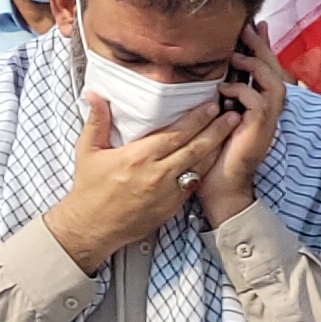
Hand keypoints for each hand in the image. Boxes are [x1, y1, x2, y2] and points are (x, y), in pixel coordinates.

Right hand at [41, 88, 235, 269]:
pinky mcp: (173, 207)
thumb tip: (95, 95)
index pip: (176, 133)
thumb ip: (97, 121)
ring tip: (231, 132)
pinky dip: (205, 168)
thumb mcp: (88, 151)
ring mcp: (168, 193)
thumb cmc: (90, 188)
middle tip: (232, 114)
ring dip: (217, 147)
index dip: (196, 119)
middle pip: (195, 147)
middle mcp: (158, 174)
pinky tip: (215, 158)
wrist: (94, 226)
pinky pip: (194, 183)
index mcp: (139, 157)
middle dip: (216, 129)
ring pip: (200, 166)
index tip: (210, 105)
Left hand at [195, 33, 284, 226]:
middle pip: (275, 70)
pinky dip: (243, 91)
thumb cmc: (213, 147)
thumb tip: (209, 66)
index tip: (253, 24)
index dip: (263, 45)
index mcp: (259, 103)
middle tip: (247, 28)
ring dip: (255, 65)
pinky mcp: (260, 130)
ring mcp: (267, 121)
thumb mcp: (215, 111)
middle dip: (262, 47)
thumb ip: (218, 90)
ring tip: (235, 56)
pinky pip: (259, 103)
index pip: (267, 67)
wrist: (220, 185)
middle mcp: (268, 110)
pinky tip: (224, 88)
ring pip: (274, 83)